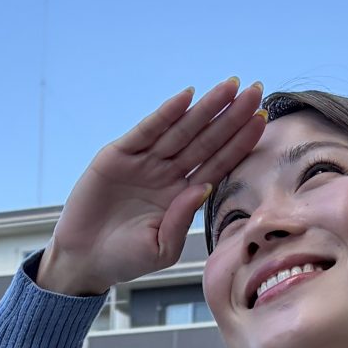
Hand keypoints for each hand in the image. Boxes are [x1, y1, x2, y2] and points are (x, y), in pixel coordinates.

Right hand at [38, 79, 266, 295]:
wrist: (84, 260)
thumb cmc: (125, 258)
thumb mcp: (162, 248)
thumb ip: (183, 220)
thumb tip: (204, 186)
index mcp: (183, 194)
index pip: (219, 162)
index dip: (240, 141)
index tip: (263, 119)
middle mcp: (168, 173)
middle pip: (206, 139)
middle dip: (231, 116)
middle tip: (256, 90)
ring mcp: (144, 162)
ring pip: (181, 130)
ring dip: (206, 108)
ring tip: (230, 87)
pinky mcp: (117, 156)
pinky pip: (146, 131)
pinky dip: (165, 114)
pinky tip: (187, 97)